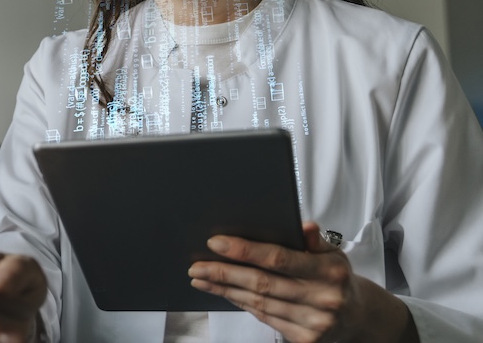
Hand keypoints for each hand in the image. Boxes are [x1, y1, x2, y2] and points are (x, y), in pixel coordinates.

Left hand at [189, 221, 417, 342]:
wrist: (359, 318)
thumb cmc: (336, 278)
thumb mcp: (334, 254)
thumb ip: (315, 241)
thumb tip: (304, 226)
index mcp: (329, 271)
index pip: (279, 259)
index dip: (245, 251)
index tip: (215, 243)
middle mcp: (323, 298)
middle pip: (262, 284)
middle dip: (224, 273)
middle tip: (196, 266)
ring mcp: (314, 322)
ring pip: (259, 303)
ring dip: (226, 290)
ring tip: (202, 279)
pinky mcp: (305, 340)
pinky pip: (265, 318)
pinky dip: (242, 304)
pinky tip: (225, 293)